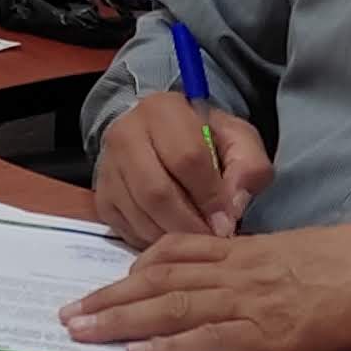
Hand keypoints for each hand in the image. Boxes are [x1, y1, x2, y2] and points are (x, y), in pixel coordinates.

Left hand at [60, 219, 350, 350]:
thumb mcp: (298, 255)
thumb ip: (261, 267)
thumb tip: (234, 284)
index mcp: (247, 251)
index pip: (177, 253)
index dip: (134, 269)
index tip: (105, 283)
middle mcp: (239, 271)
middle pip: (160, 281)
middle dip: (110, 298)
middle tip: (69, 314)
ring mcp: (251, 301)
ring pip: (172, 307)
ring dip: (123, 320)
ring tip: (84, 331)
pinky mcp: (269, 332)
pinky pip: (209, 338)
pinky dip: (170, 347)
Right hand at [95, 90, 274, 244]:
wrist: (162, 138)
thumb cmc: (206, 140)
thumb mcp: (239, 141)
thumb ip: (248, 168)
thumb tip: (230, 209)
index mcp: (164, 109)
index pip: (187, 158)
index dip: (210, 196)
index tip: (227, 222)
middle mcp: (126, 133)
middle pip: (156, 191)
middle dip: (190, 224)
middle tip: (211, 239)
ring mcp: (108, 166)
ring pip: (139, 213)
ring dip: (172, 236)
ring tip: (196, 241)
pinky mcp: (102, 195)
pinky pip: (126, 228)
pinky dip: (152, 241)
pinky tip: (172, 236)